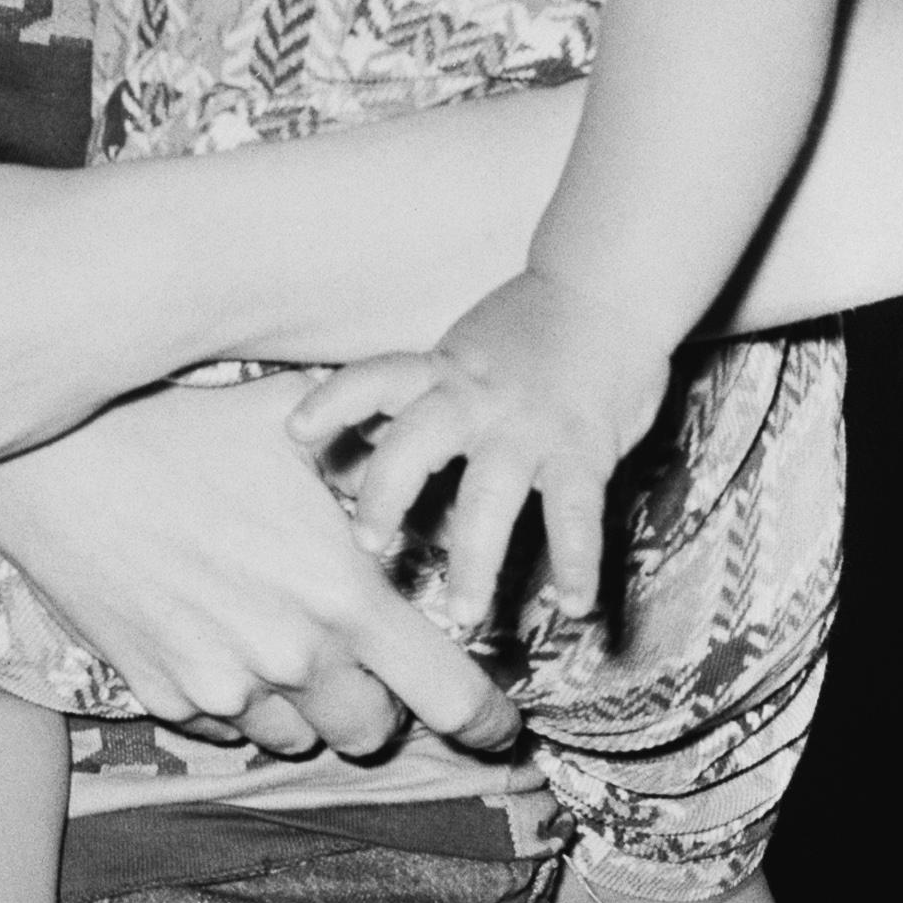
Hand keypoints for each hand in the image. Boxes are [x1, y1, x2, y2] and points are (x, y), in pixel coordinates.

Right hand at [0, 386, 523, 762]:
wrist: (58, 463)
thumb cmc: (183, 426)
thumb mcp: (294, 421)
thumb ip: (375, 453)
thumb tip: (437, 463)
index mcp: (345, 594)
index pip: (455, 698)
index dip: (491, 721)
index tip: (499, 725)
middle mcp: (293, 656)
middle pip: (375, 733)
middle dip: (382, 700)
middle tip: (364, 654)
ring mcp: (225, 686)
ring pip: (299, 737)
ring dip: (306, 702)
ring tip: (280, 636)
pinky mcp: (166, 696)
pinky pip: (226, 726)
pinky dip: (236, 697)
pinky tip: (215, 629)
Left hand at [299, 271, 670, 626]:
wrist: (607, 287)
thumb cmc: (528, 333)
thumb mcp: (461, 359)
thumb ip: (416, 407)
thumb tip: (349, 464)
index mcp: (443, 371)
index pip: (375, 379)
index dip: (332, 401)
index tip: (296, 432)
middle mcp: (477, 398)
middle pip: (416, 443)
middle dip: (385, 495)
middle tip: (368, 544)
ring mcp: (529, 426)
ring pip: (489, 496)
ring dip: (475, 559)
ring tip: (463, 615)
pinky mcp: (584, 448)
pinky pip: (576, 513)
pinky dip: (577, 562)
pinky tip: (574, 606)